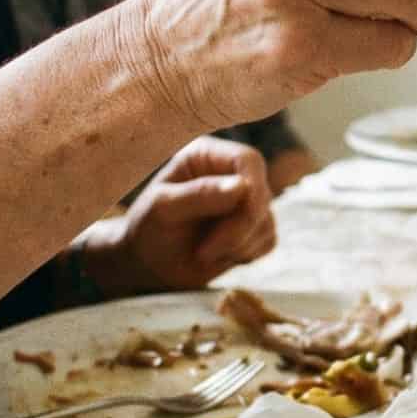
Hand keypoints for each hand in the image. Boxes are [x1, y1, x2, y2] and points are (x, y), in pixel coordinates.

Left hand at [80, 137, 277, 294]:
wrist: (149, 261)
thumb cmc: (149, 227)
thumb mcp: (163, 209)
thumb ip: (199, 195)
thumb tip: (242, 187)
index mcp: (208, 156)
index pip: (248, 160)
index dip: (252, 188)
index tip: (241, 219)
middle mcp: (231, 174)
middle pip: (261, 195)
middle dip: (238, 229)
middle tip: (205, 252)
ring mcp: (246, 202)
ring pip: (266, 221)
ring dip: (239, 245)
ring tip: (203, 253)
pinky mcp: (254, 228)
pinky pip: (268, 240)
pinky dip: (246, 254)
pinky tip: (218, 256)